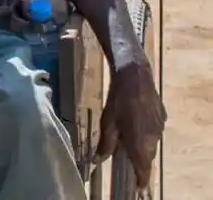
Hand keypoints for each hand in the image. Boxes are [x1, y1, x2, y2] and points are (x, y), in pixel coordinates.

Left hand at [94, 61, 166, 189]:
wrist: (134, 76)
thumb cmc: (118, 99)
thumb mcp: (108, 122)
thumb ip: (106, 144)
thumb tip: (98, 160)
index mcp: (140, 143)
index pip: (144, 169)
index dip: (140, 179)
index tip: (136, 185)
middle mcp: (154, 138)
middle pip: (146, 156)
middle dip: (137, 158)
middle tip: (124, 153)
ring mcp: (160, 127)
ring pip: (151, 143)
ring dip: (141, 142)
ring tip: (127, 132)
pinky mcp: (163, 117)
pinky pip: (154, 130)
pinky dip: (146, 130)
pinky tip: (135, 119)